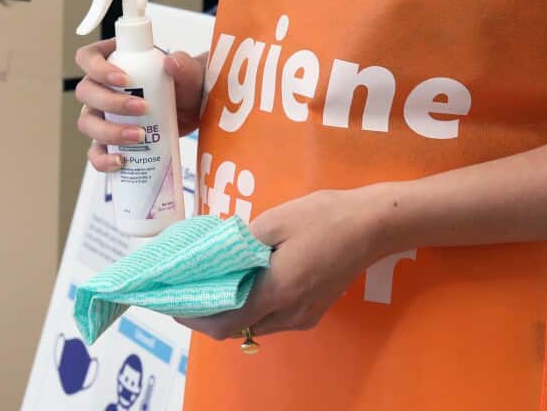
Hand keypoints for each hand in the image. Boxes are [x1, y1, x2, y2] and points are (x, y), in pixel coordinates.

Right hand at [73, 40, 204, 171]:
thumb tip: (172, 63)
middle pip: (85, 92)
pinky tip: (122, 162)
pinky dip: (103, 159)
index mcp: (112, 61)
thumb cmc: (185, 86)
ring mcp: (101, 116)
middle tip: (142, 108)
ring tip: (139, 136)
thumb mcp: (187, 72)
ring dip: (108, 131)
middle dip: (110, 102)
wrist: (194, 113)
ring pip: (87, 123)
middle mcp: (100, 88)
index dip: (97, 68)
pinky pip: (95, 153)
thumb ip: (183, 64)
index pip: (88, 58)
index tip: (124, 80)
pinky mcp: (109, 141)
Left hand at [177, 188, 388, 338]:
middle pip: (239, 329)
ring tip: (208, 285)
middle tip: (186, 292)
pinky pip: (273, 317)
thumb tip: (213, 256)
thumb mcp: (273, 222)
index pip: (226, 322)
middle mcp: (291, 313)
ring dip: (230, 312)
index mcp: (278, 292)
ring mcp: (305, 315)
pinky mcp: (313, 310)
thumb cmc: (322, 217)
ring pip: (255, 325)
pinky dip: (251, 307)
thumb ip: (239, 244)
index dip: (195, 318)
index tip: (173, 303)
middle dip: (208, 316)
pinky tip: (240, 283)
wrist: (372, 225)